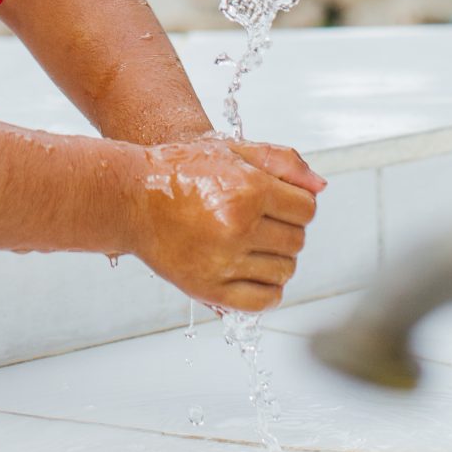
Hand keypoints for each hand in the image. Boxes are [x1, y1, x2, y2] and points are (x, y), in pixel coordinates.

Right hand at [122, 137, 325, 312]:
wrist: (130, 197)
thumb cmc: (182, 169)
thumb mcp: (233, 150)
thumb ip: (283, 162)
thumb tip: (321, 187)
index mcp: (248, 190)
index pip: (306, 209)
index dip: (297, 204)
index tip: (278, 203)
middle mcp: (238, 226)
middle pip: (297, 241)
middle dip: (286, 230)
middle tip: (260, 221)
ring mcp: (224, 261)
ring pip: (284, 272)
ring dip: (277, 259)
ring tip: (252, 244)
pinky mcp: (209, 289)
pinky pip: (263, 301)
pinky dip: (267, 291)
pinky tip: (253, 272)